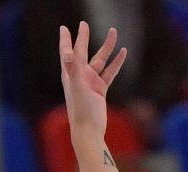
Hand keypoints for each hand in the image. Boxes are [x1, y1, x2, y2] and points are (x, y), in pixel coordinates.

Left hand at [59, 21, 125, 144]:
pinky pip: (109, 72)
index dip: (66, 40)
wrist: (89, 131)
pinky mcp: (100, 90)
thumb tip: (67, 53)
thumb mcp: (78, 88)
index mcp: (71, 75)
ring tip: (114, 31)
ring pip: (100, 60)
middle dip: (83, 38)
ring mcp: (90, 83)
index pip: (68, 52)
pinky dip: (116, 63)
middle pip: (83, 52)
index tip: (64, 28)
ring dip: (107, 47)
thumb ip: (73, 69)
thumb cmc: (81, 111)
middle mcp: (80, 77)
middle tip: (84, 23)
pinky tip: (123, 52)